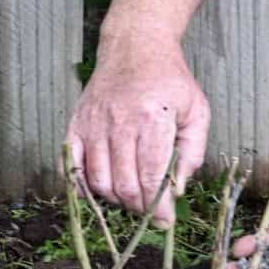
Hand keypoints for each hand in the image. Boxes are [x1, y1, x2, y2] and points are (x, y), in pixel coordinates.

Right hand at [65, 33, 209, 225]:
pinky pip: (72, 167)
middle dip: (139, 208)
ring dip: (116, 201)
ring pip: (99, 181)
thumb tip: (177, 189)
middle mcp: (118, 122)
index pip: (151, 177)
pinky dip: (82, 188)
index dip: (158, 207)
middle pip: (124, 185)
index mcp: (151, 119)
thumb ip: (192, 153)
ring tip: (131, 200)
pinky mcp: (76, 125)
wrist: (135, 47)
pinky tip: (99, 193)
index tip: (165, 221)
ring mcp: (93, 125)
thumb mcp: (196, 112)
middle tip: (150, 212)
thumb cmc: (170, 82)